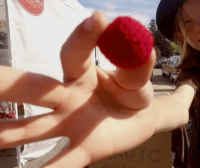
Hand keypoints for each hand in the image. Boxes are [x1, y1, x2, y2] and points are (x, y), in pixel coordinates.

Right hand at [0, 11, 155, 166]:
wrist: (139, 119)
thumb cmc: (133, 91)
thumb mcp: (138, 78)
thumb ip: (136, 65)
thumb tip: (140, 43)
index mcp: (81, 74)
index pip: (74, 55)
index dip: (83, 39)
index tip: (97, 20)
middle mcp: (66, 98)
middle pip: (33, 88)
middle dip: (7, 85)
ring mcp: (68, 126)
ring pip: (31, 130)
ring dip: (5, 134)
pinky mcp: (81, 152)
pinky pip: (60, 165)